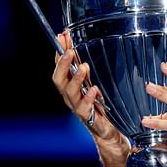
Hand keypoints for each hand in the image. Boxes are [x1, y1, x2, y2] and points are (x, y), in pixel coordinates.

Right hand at [53, 31, 129, 166]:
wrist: (107, 130)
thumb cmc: (100, 103)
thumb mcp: (94, 80)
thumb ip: (88, 67)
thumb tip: (87, 45)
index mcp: (70, 85)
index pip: (60, 66)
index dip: (59, 52)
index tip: (62, 36)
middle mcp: (70, 96)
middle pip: (59, 79)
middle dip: (62, 64)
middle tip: (70, 52)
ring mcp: (77, 107)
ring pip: (70, 92)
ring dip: (76, 79)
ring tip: (84, 67)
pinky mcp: (88, 117)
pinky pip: (84, 108)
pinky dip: (89, 97)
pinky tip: (94, 89)